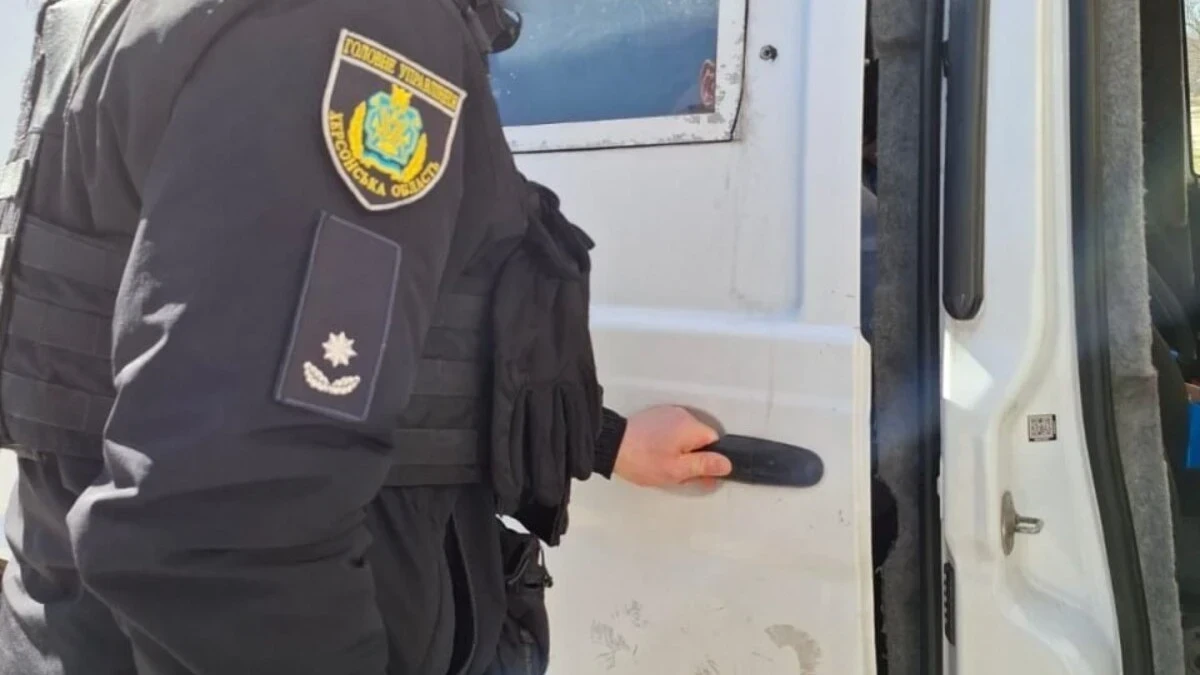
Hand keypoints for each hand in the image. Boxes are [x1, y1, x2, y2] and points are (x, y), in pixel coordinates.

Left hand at [613, 405, 730, 487]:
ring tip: (662, 464)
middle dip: (692, 458)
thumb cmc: (640, 458)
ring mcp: (668, 415)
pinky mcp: (656, 417)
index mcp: (691, 427)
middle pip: (700, 440)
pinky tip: (655, 454)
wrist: (611, 445)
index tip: (699, 474)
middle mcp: (682, 416)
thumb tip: (725, 464)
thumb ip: (704, 466)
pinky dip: (667, 444)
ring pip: (685, 437)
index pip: (716, 442)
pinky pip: (671, 432)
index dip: (709, 461)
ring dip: (679, 452)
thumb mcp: (677, 470)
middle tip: (676, 473)